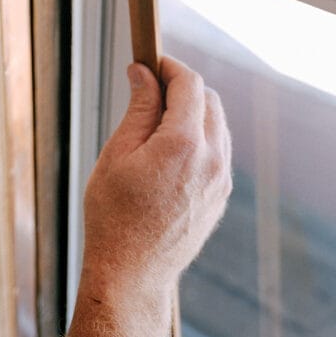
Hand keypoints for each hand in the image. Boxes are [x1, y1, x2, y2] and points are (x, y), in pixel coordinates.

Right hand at [81, 57, 231, 302]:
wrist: (133, 273)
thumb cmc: (114, 215)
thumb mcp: (117, 154)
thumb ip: (138, 109)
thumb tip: (143, 72)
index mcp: (183, 144)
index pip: (189, 83)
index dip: (169, 66)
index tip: (149, 63)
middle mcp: (212, 158)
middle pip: (208, 99)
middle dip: (182, 86)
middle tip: (149, 90)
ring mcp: (222, 178)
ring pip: (217, 123)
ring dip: (192, 111)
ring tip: (155, 122)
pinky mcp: (222, 194)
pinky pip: (218, 149)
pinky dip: (199, 136)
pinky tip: (168, 150)